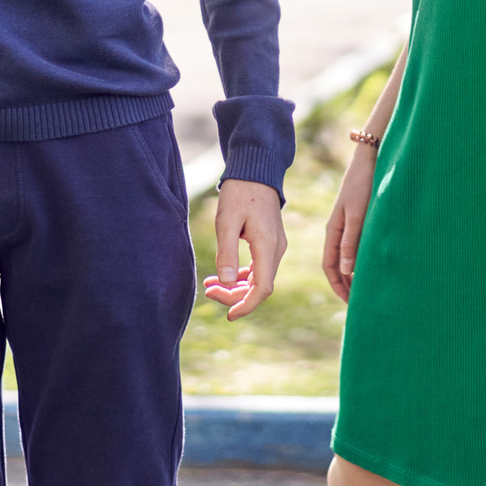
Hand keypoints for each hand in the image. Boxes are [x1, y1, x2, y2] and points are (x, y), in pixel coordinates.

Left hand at [205, 179, 286, 318]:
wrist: (256, 171)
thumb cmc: (240, 192)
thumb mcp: (227, 221)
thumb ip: (227, 252)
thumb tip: (224, 282)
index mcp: (268, 246)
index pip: (262, 289)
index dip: (246, 305)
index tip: (228, 315)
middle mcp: (276, 249)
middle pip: (259, 287)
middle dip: (234, 295)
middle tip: (208, 291)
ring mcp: (275, 246)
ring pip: (258, 278)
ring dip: (236, 286)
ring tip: (210, 284)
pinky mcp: (270, 242)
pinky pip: (258, 267)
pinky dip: (241, 275)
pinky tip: (222, 274)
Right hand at [321, 147, 376, 300]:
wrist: (369, 160)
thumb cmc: (363, 186)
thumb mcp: (357, 216)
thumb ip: (351, 242)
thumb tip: (346, 271)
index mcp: (333, 231)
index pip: (330, 266)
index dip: (338, 285)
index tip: (349, 303)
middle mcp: (337, 230)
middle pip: (336, 264)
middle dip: (344, 284)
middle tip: (358, 303)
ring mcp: (346, 225)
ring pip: (346, 256)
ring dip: (352, 274)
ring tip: (364, 290)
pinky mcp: (357, 219)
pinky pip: (354, 247)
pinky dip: (359, 260)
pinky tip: (370, 266)